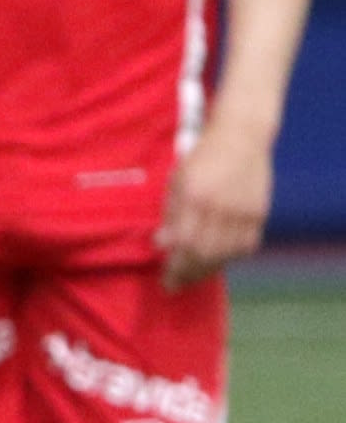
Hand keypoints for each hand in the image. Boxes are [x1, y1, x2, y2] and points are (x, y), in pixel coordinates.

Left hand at [161, 124, 274, 287]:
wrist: (241, 138)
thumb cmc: (201, 159)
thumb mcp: (177, 182)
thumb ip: (171, 214)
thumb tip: (162, 244)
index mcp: (195, 196)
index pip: (184, 243)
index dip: (175, 266)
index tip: (166, 279)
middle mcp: (220, 206)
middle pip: (206, 253)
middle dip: (189, 274)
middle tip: (176, 284)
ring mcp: (243, 210)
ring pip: (227, 254)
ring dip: (208, 269)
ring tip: (193, 275)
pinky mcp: (260, 212)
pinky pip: (246, 246)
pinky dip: (230, 257)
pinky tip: (217, 260)